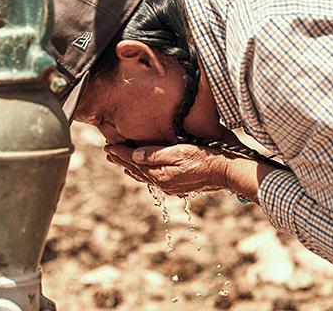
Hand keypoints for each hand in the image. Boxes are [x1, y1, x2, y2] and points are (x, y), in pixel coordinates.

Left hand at [105, 143, 228, 195]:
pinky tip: (143, 171)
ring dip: (131, 168)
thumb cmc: (205, 158)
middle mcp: (162, 183)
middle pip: (137, 170)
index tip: (107, 146)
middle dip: (122, 160)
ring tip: (120, 162)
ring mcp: (170, 186)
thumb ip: (156, 154)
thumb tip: (134, 155)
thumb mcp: (179, 152)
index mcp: (160, 175)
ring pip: (144, 176)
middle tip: (108, 153)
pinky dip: (144, 173)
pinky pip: (154, 179)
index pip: (134, 161)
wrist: (225, 171)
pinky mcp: (178, 185)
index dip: (121, 153)